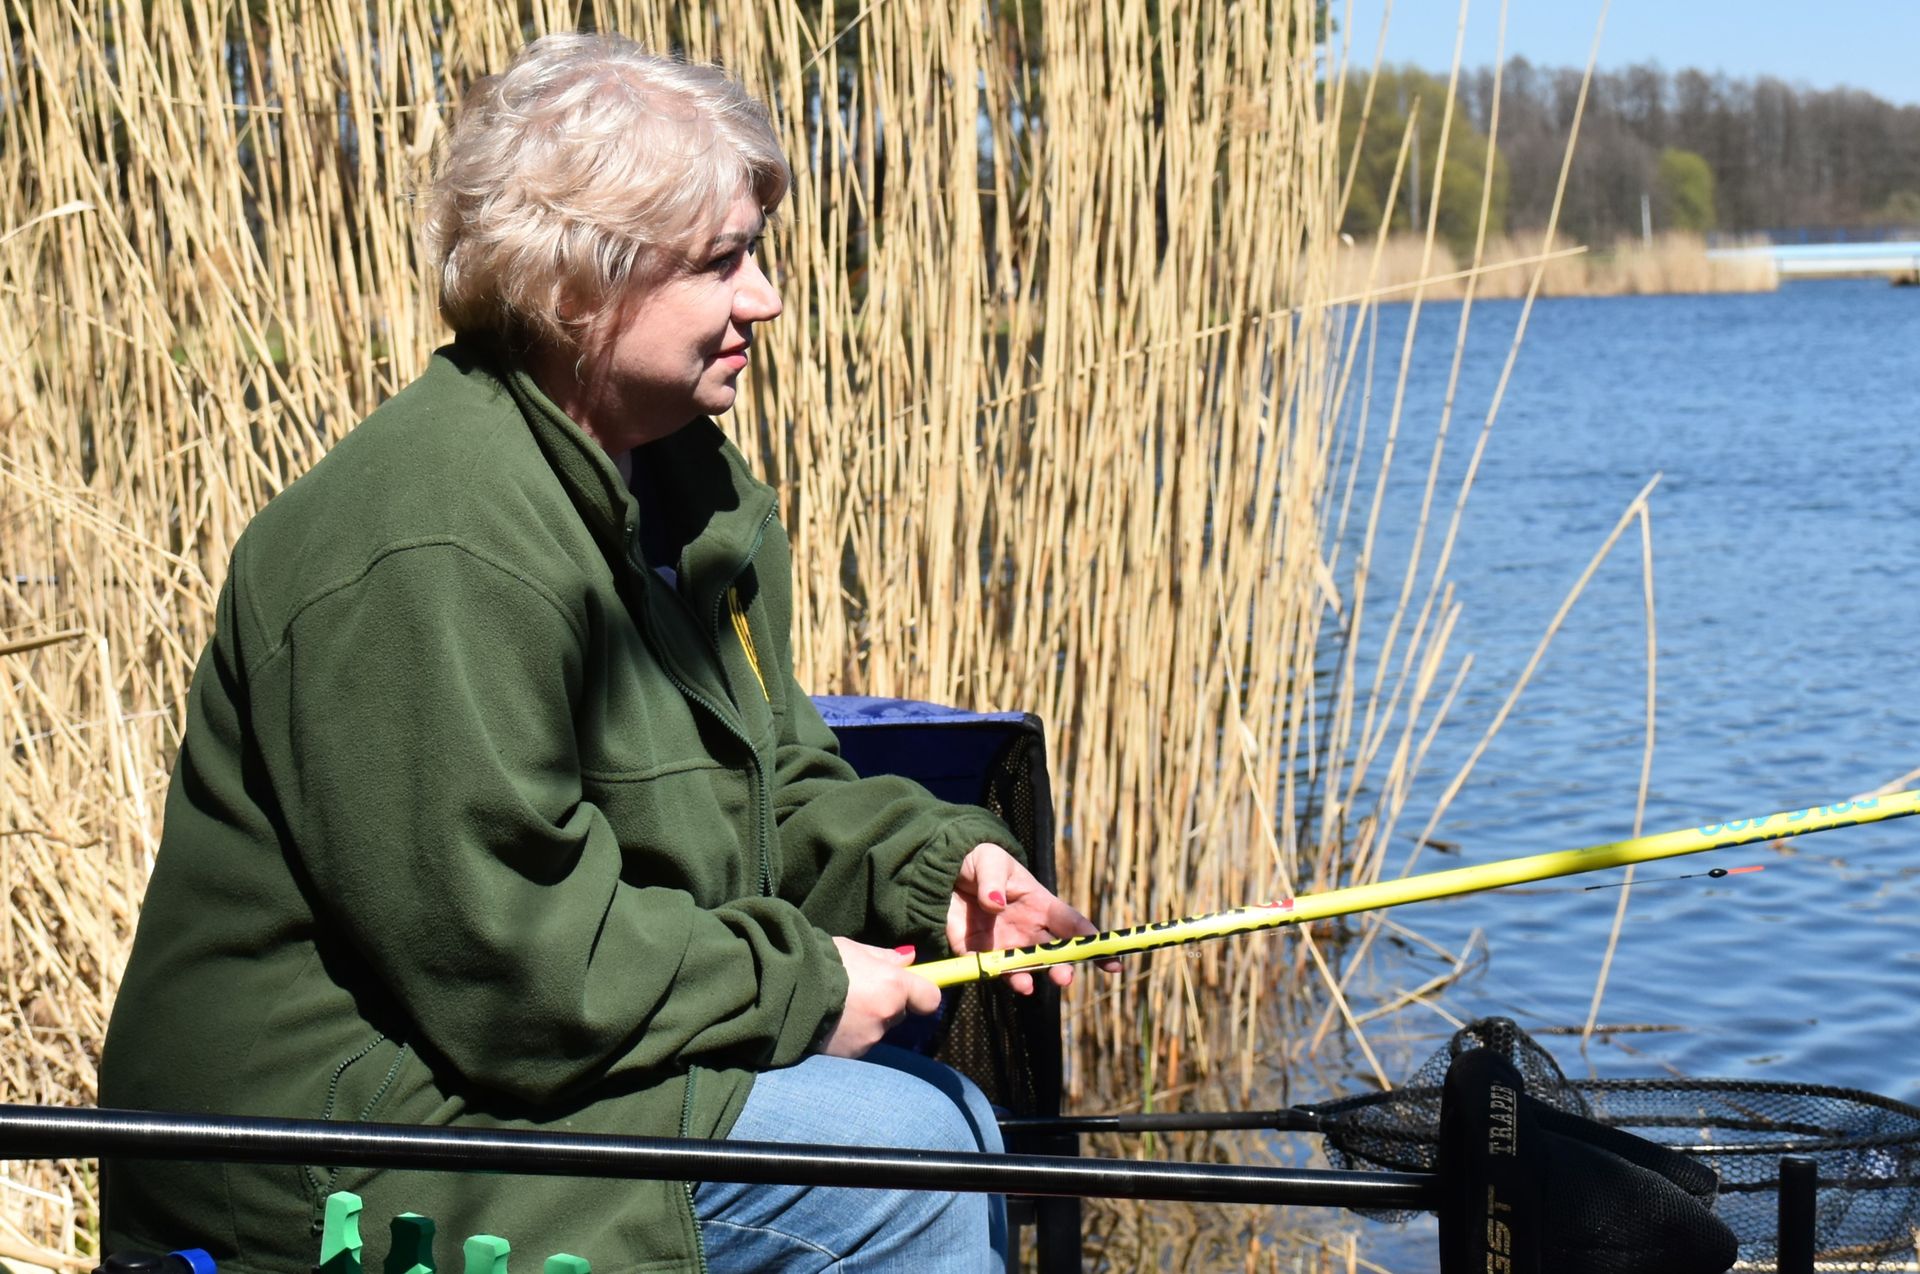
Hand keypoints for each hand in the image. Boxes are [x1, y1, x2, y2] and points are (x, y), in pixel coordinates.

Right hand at [823, 936, 942, 1057]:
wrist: (782, 987)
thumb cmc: (820, 960)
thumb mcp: (854, 949)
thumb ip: (885, 958)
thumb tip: (909, 959)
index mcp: (893, 986)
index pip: (930, 999)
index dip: (921, 993)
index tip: (910, 988)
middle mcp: (885, 1016)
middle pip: (898, 1013)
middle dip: (885, 1004)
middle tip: (858, 992)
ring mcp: (867, 1039)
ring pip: (876, 1030)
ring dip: (864, 1021)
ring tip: (836, 1007)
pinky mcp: (847, 1055)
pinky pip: (856, 1044)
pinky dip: (846, 1035)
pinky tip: (827, 1022)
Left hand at [945, 843, 1119, 994]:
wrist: (941, 871)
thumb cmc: (978, 860)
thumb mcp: (989, 860)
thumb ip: (993, 881)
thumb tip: (996, 903)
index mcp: (1040, 904)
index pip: (1073, 926)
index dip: (1093, 943)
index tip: (1113, 961)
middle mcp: (1027, 928)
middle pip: (1052, 953)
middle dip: (1061, 967)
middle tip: (1064, 978)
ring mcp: (1003, 943)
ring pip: (1023, 967)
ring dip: (1028, 977)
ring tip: (1027, 985)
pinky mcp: (977, 951)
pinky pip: (988, 968)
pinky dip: (992, 975)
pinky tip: (996, 976)